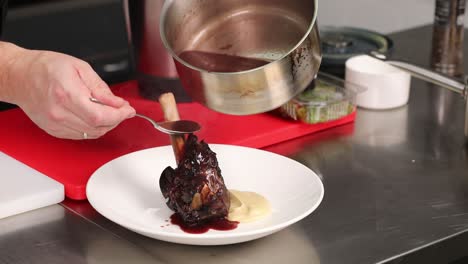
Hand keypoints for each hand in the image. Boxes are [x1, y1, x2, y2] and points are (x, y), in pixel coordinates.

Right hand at [3, 45, 134, 139]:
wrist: (20, 76)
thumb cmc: (46, 67)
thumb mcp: (79, 67)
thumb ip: (100, 87)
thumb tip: (117, 102)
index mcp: (67, 94)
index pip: (101, 115)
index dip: (119, 115)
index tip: (128, 110)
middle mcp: (60, 113)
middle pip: (98, 127)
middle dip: (116, 119)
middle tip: (122, 109)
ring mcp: (56, 124)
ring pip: (91, 134)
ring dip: (106, 125)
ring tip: (110, 112)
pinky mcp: (54, 131)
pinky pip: (81, 136)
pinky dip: (93, 129)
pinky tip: (95, 117)